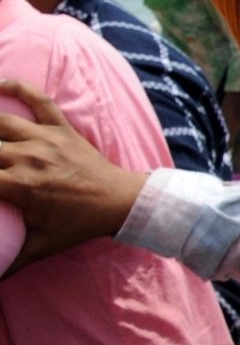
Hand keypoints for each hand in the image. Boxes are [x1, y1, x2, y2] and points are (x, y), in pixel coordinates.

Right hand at [0, 79, 148, 265]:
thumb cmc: (79, 224)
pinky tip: (0, 83)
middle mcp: (27, 158)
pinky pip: (39, 100)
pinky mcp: (61, 128)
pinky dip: (18, 87)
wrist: (121, 202)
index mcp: (18, 187)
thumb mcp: (42, 246)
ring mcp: (45, 139)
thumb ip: (12, 261)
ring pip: (1, 120)